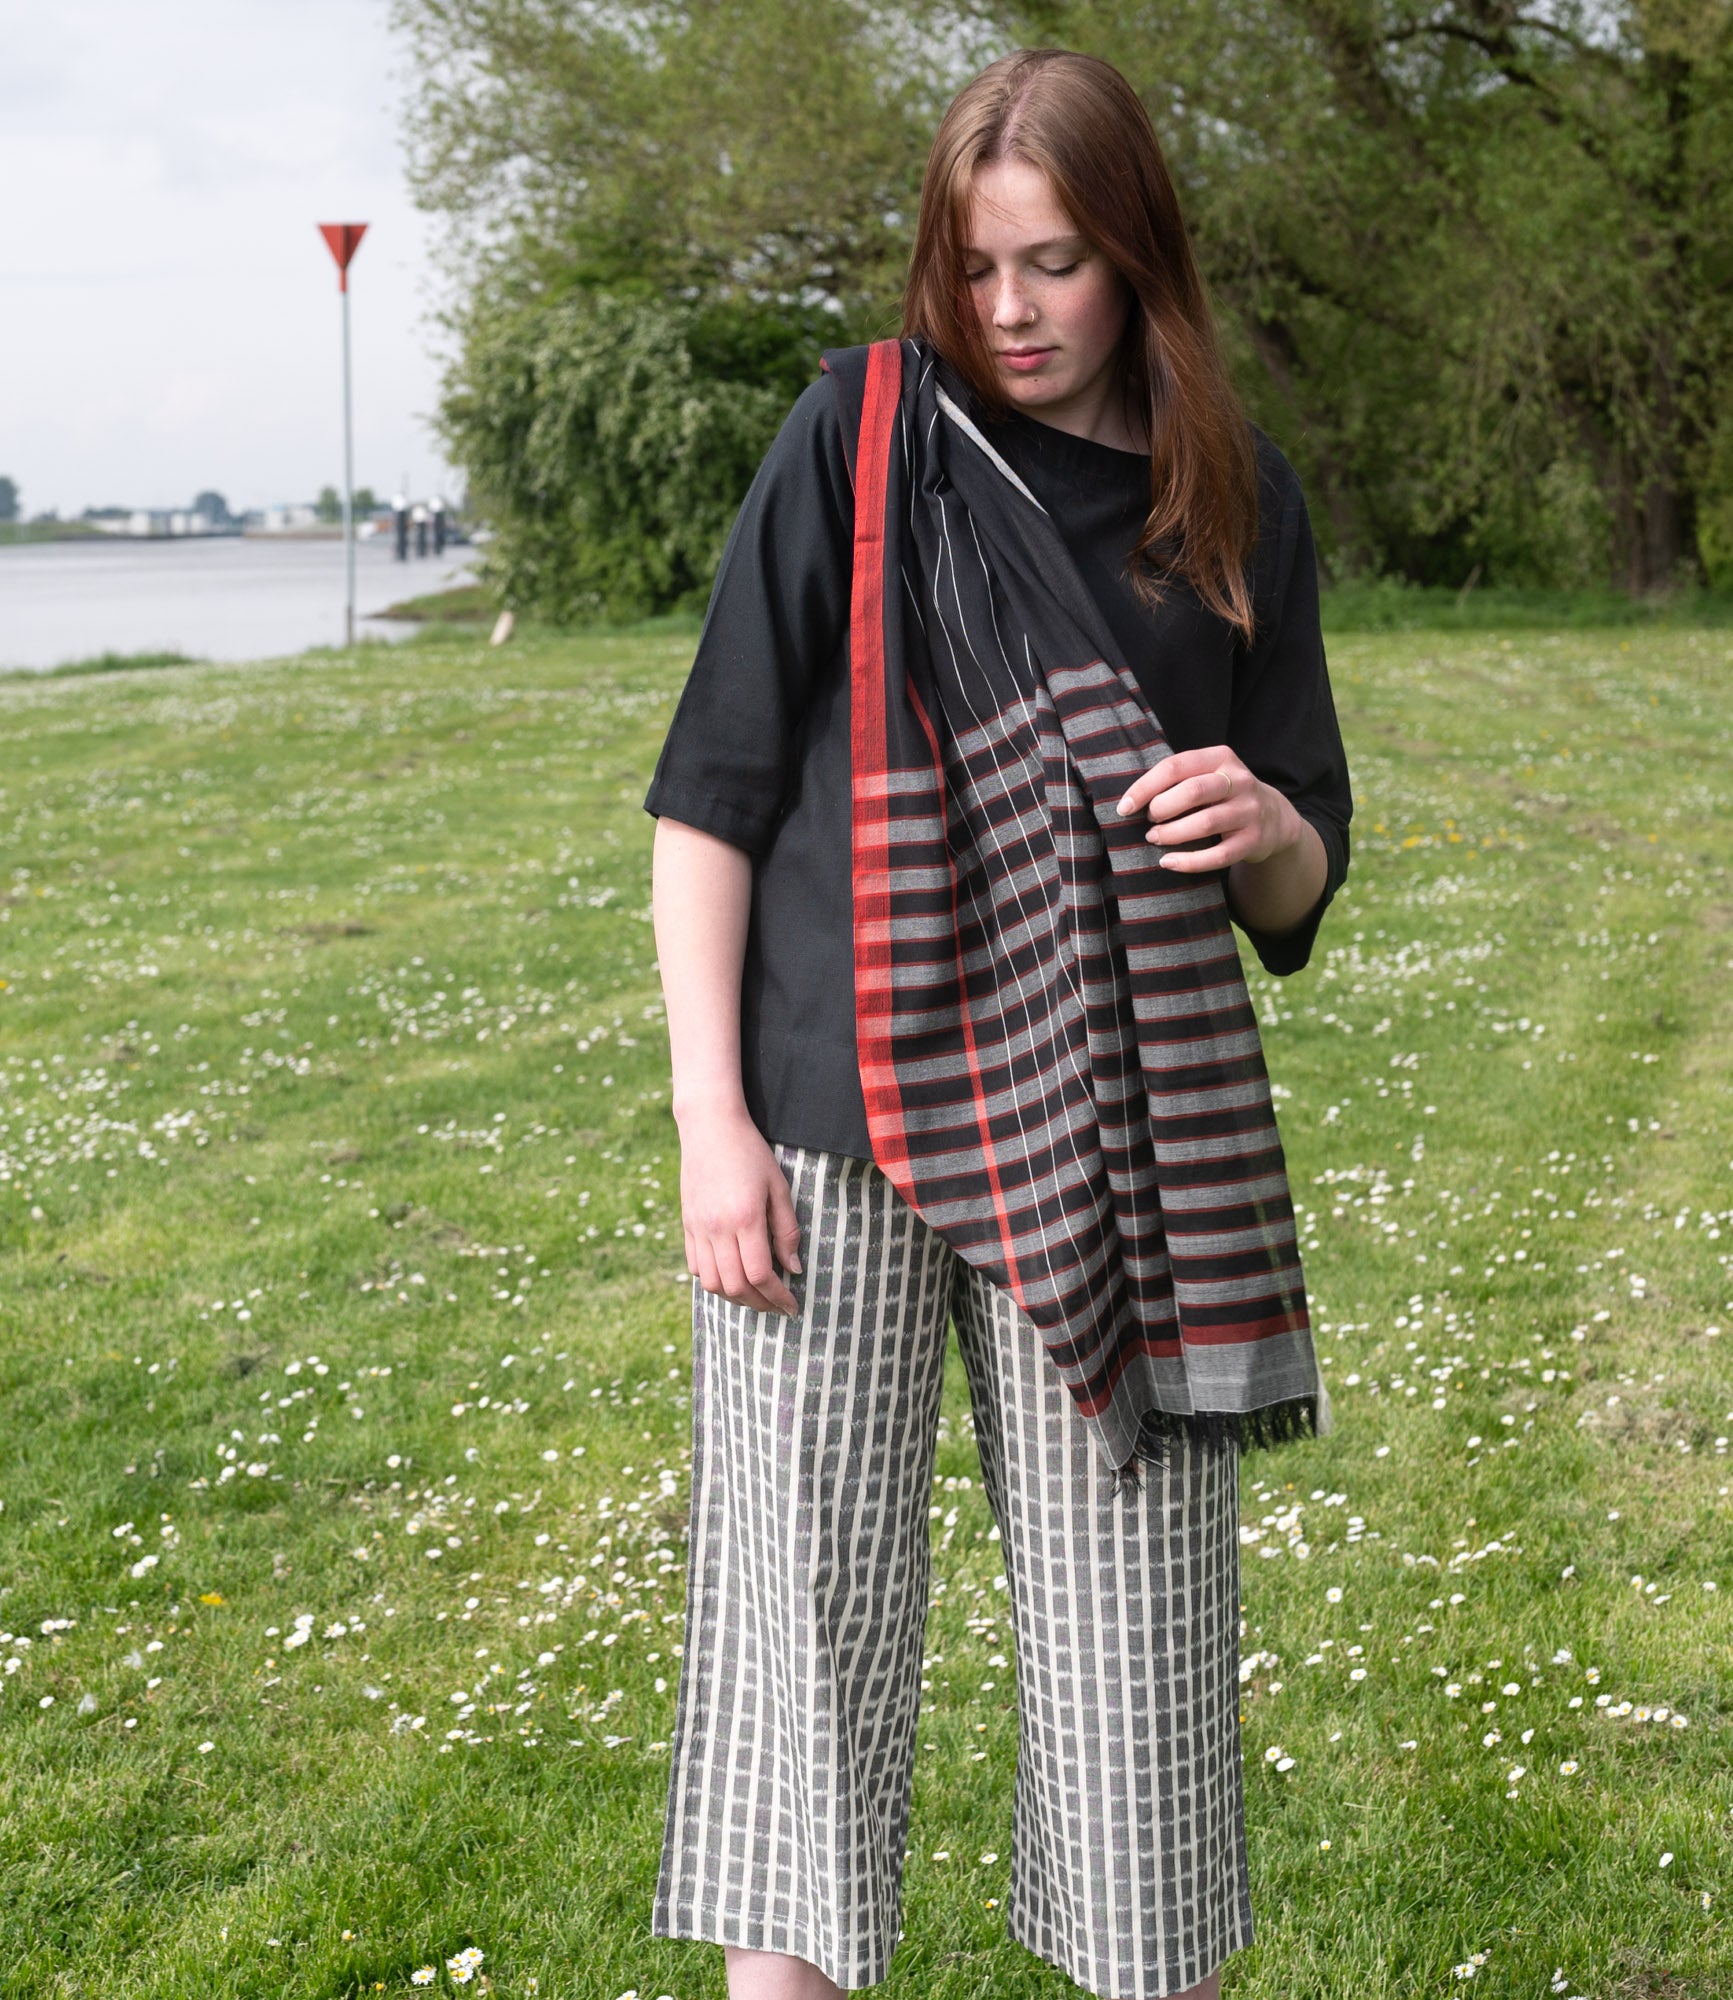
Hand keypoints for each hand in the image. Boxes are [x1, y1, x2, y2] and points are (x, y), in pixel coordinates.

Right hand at [677, 1104, 802, 1316]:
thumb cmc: (751, 1153)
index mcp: (745, 1218)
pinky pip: (695, 1266)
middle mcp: (717, 1228)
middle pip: (735, 1286)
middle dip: (758, 1303)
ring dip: (734, 1297)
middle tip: (776, 1304)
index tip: (791, 1305)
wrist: (710, 1127)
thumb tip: (793, 1269)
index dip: (777, 1296)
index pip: (759, 1275)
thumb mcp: (779, 1187)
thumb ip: (787, 1231)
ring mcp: (697, 1228)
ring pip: (712, 1283)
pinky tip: (730, 1275)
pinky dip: (713, 1280)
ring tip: (755, 1294)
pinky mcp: (686, 1224)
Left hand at [1115, 744, 1301, 872]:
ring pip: (1206, 822)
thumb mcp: (1208, 775)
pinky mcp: (1253, 840)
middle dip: (1162, 808)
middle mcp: (1239, 781)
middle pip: (1194, 791)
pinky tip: (1168, 862)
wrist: (1273, 818)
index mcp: (1221, 758)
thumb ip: (1178, 780)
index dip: (1146, 787)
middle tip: (1148, 822)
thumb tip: (1130, 801)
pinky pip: (1219, 855)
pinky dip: (1190, 862)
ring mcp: (1249, 810)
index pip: (1176, 766)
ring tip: (1154, 839)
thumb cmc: (1223, 796)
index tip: (1124, 807)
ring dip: (1173, 833)